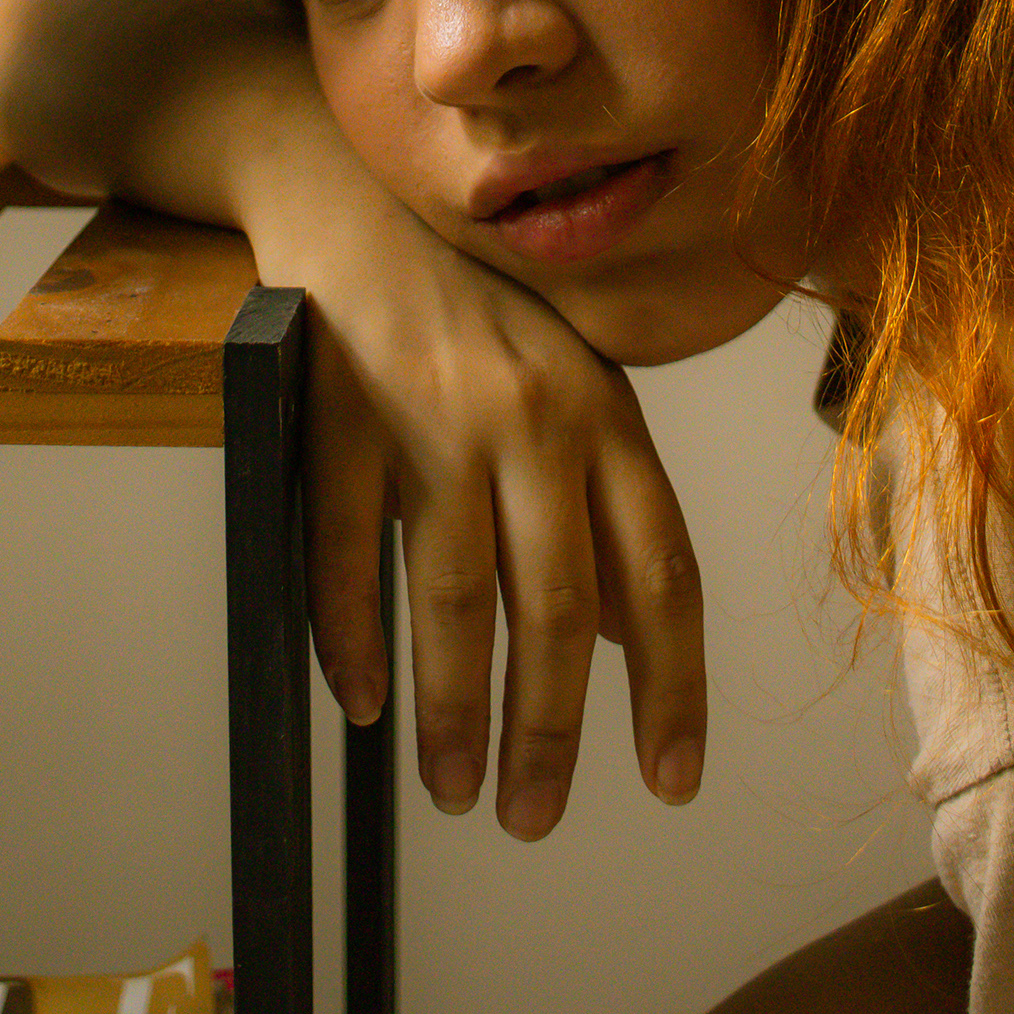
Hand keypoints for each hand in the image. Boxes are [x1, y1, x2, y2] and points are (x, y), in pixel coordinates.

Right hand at [253, 181, 706, 841]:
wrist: (353, 195)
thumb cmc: (475, 309)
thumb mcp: (570, 390)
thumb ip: (603, 507)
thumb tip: (630, 644)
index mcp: (606, 415)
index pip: (662, 572)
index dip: (674, 686)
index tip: (671, 783)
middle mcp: (534, 416)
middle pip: (557, 604)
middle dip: (550, 730)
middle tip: (533, 819)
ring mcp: (434, 413)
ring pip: (454, 592)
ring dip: (456, 708)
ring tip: (457, 790)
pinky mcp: (340, 410)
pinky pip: (345, 547)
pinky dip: (352, 636)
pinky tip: (359, 701)